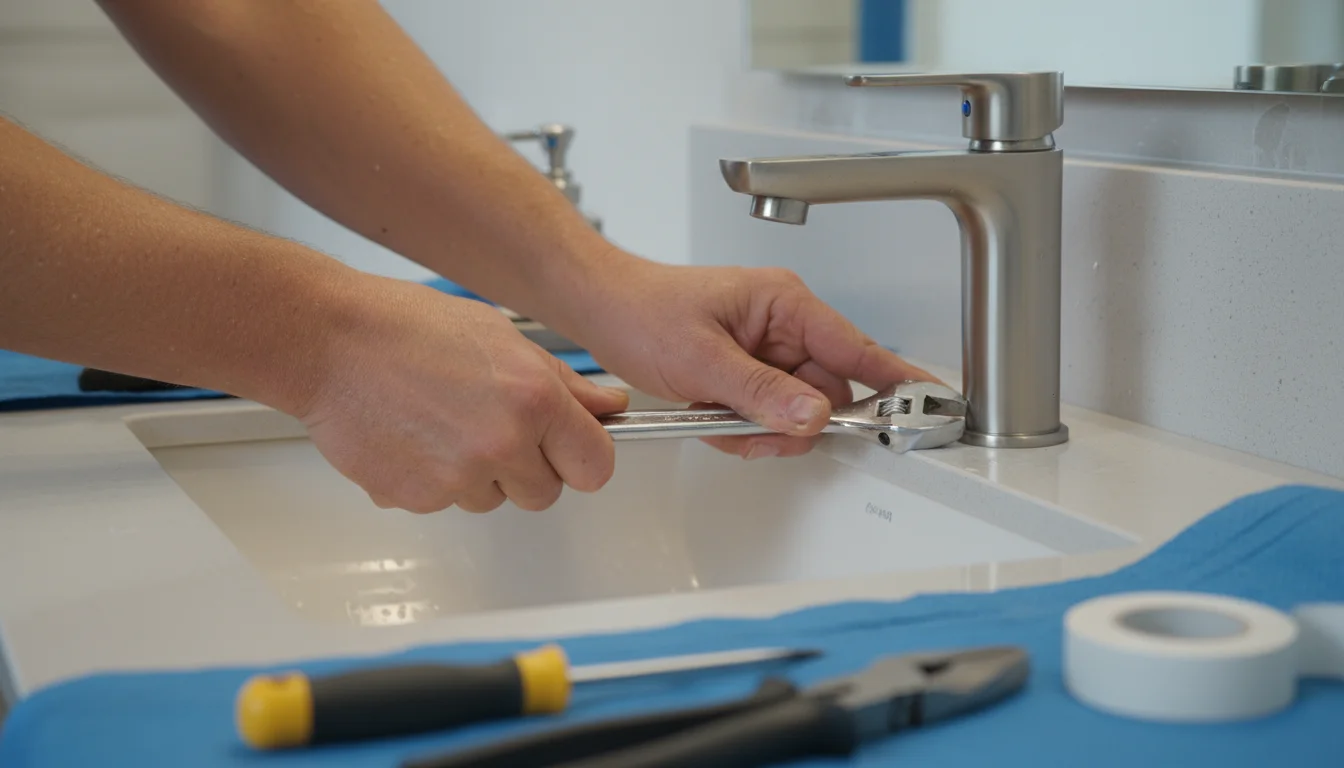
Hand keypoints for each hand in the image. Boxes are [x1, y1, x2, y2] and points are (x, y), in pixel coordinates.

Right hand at [294, 277, 627, 512]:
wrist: (327, 342)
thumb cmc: (405, 327)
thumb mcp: (502, 338)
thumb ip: (563, 384)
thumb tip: (607, 406)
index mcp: (533, 399)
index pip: (594, 466)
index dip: (583, 459)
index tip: (572, 451)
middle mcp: (501, 443)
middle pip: (545, 493)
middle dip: (527, 468)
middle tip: (491, 426)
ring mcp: (457, 478)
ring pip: (492, 500)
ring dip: (478, 475)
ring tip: (442, 421)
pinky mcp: (415, 499)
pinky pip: (443, 503)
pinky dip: (433, 479)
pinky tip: (414, 435)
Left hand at [572, 257, 937, 459]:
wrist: (601, 310)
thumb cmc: (643, 311)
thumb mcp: (701, 357)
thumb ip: (760, 391)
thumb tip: (815, 416)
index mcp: (785, 304)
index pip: (858, 348)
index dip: (895, 381)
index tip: (930, 405)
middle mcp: (784, 327)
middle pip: (827, 395)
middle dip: (792, 423)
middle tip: (751, 429)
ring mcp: (768, 353)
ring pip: (796, 412)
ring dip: (760, 428)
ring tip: (716, 415)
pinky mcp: (749, 375)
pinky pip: (767, 416)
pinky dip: (741, 428)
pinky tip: (709, 415)